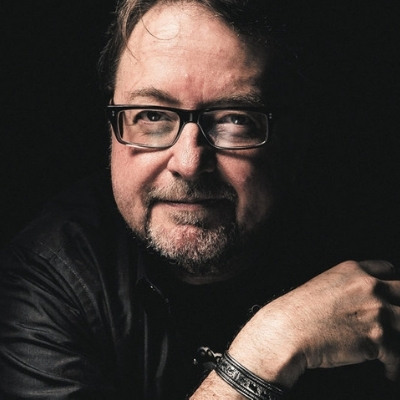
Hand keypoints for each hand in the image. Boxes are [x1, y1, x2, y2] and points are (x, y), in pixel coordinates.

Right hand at [229, 260, 399, 387]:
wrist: (288, 330)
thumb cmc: (299, 310)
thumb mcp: (323, 283)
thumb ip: (348, 285)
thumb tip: (362, 298)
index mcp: (354, 270)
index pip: (389, 269)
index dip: (391, 283)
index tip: (391, 295)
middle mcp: (370, 287)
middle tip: (394, 320)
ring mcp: (377, 312)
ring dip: (398, 337)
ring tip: (392, 348)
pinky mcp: (378, 339)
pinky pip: (398, 355)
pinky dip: (393, 366)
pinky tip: (387, 370)